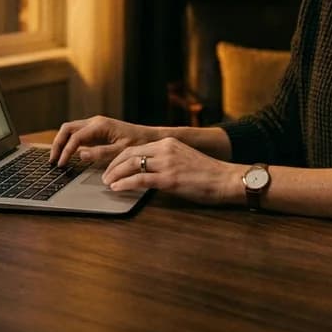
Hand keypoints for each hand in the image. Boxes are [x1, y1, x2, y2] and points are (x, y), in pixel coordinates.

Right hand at [48, 115, 158, 166]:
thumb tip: (81, 154)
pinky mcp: (96, 130)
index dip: (66, 151)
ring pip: (70, 130)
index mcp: (100, 125)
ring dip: (62, 143)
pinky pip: (78, 134)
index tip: (61, 164)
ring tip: (57, 158)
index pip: (75, 137)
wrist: (150, 137)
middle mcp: (95, 122)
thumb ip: (100, 153)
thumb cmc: (139, 143)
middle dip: (58, 144)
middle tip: (53, 160)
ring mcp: (95, 125)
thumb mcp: (121, 150)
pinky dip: (69, 143)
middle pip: (67, 129)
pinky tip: (68, 155)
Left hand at [102, 137, 245, 205]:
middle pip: (129, 153)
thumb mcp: (184, 159)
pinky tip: (117, 189)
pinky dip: (124, 184)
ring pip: (131, 165)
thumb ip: (166, 161)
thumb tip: (149, 172)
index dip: (119, 158)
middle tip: (105, 176)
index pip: (136, 147)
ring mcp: (167, 163)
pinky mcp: (169, 179)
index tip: (112, 167)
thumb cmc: (209, 174)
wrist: (226, 179)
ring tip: (108, 183)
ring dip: (115, 175)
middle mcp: (165, 149)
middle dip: (113, 165)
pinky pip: (140, 179)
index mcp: (168, 142)